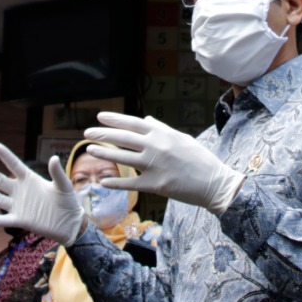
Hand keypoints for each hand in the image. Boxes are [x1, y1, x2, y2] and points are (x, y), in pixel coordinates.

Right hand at [0, 145, 83, 245]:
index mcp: (30, 179)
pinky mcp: (20, 220)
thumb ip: (57, 173)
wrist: (70, 223)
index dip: (5, 155)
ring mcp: (18, 206)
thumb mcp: (63, 186)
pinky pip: (4, 220)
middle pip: (0, 180)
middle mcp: (20, 191)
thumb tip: (53, 158)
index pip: (14, 165)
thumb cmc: (68, 202)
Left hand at [84, 112, 244, 213]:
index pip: (133, 123)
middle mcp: (156, 147)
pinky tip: (103, 182)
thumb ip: (162, 129)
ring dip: (104, 154)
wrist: (214, 183)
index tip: (100, 116)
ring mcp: (155, 166)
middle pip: (124, 138)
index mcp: (162, 134)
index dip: (115, 119)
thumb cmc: (199, 159)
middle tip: (87, 133)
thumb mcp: (182, 138)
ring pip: (123, 158)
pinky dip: (116, 183)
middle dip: (103, 135)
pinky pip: (131, 183)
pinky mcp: (155, 185)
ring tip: (90, 151)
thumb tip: (146, 121)